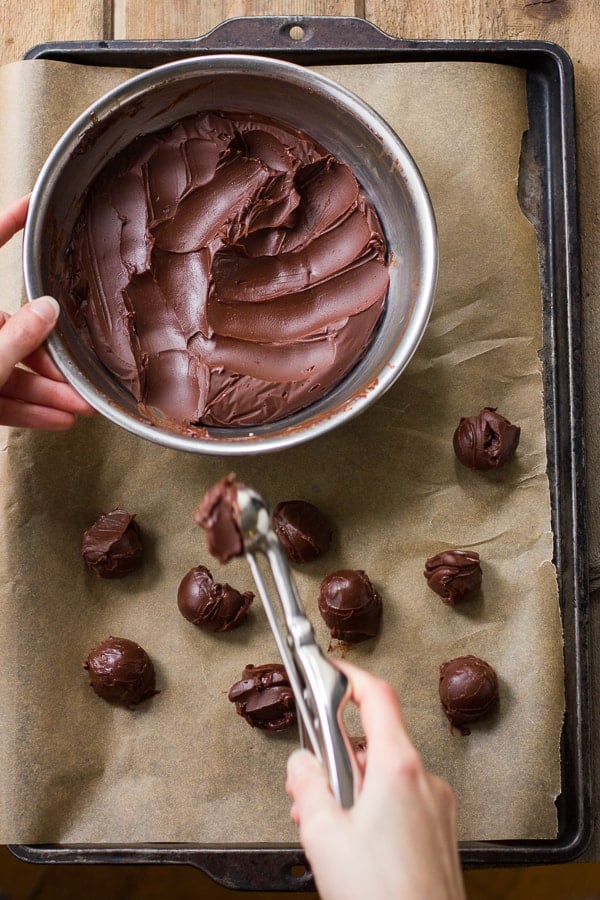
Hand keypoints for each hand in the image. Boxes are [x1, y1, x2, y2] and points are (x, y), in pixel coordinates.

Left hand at [0, 195, 93, 428]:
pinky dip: (26, 410)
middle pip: (12, 331)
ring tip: (78, 406)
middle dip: (49, 360)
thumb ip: (17, 337)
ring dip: (46, 392)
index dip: (8, 222)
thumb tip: (47, 311)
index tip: (32, 203)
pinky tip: (55, 418)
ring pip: (9, 371)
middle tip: (79, 376)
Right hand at [286, 661, 465, 899]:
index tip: (332, 668)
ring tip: (326, 828)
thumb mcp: (323, 834)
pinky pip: (402, 803)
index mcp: (398, 766)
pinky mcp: (439, 836)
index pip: (377, 696)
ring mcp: (437, 808)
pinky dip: (373, 811)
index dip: (350, 676)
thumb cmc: (381, 896)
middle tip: (309, 786)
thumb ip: (308, 785)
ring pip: (386, 777)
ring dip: (352, 790)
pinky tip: (352, 845)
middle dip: (337, 757)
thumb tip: (302, 763)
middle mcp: (425, 780)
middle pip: (375, 742)